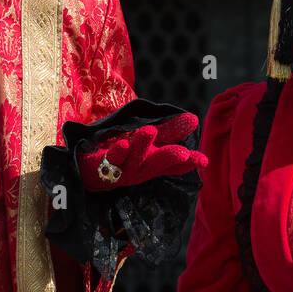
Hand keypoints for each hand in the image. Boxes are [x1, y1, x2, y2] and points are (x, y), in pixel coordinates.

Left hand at [78, 112, 204, 190]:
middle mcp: (140, 170)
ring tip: (149, 131)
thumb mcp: (149, 140)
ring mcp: (121, 171)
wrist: (90, 169)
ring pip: (133, 162)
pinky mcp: (101, 168)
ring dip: (142, 147)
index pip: (173, 165)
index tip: (202, 161)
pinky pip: (110, 161)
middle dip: (168, 158)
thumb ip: (169, 131)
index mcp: (153, 163)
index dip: (188, 164)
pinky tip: (123, 144)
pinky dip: (118, 154)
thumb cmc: (125, 153)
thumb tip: (194, 119)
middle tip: (182, 152)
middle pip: (155, 165)